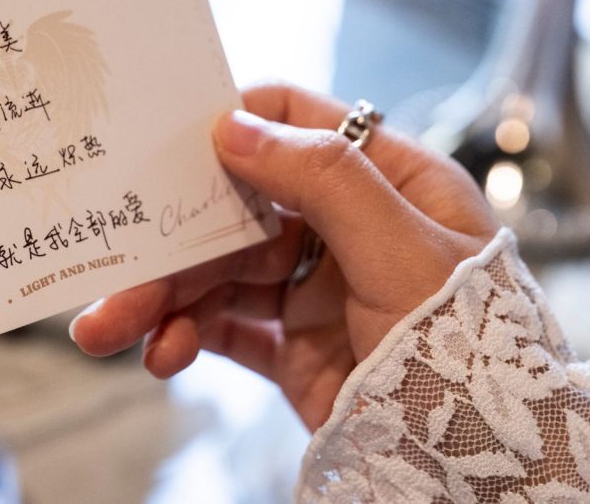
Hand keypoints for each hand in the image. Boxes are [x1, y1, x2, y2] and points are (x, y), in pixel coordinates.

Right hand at [69, 82, 498, 430]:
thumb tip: (235, 125)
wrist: (480, 464)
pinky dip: (186, 334)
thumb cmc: (468, 347)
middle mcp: (345, 226)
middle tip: (117, 258)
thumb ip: (325, 179)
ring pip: (220, 272)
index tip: (169, 144)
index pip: (299, 125)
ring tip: (109, 329)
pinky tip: (161, 352)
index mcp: (386, 181)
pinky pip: (225, 325)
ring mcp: (316, 287)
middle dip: (175, 237)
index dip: (234, 125)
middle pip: (240, 209)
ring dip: (163, 296)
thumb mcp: (405, 249)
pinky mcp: (293, 343)